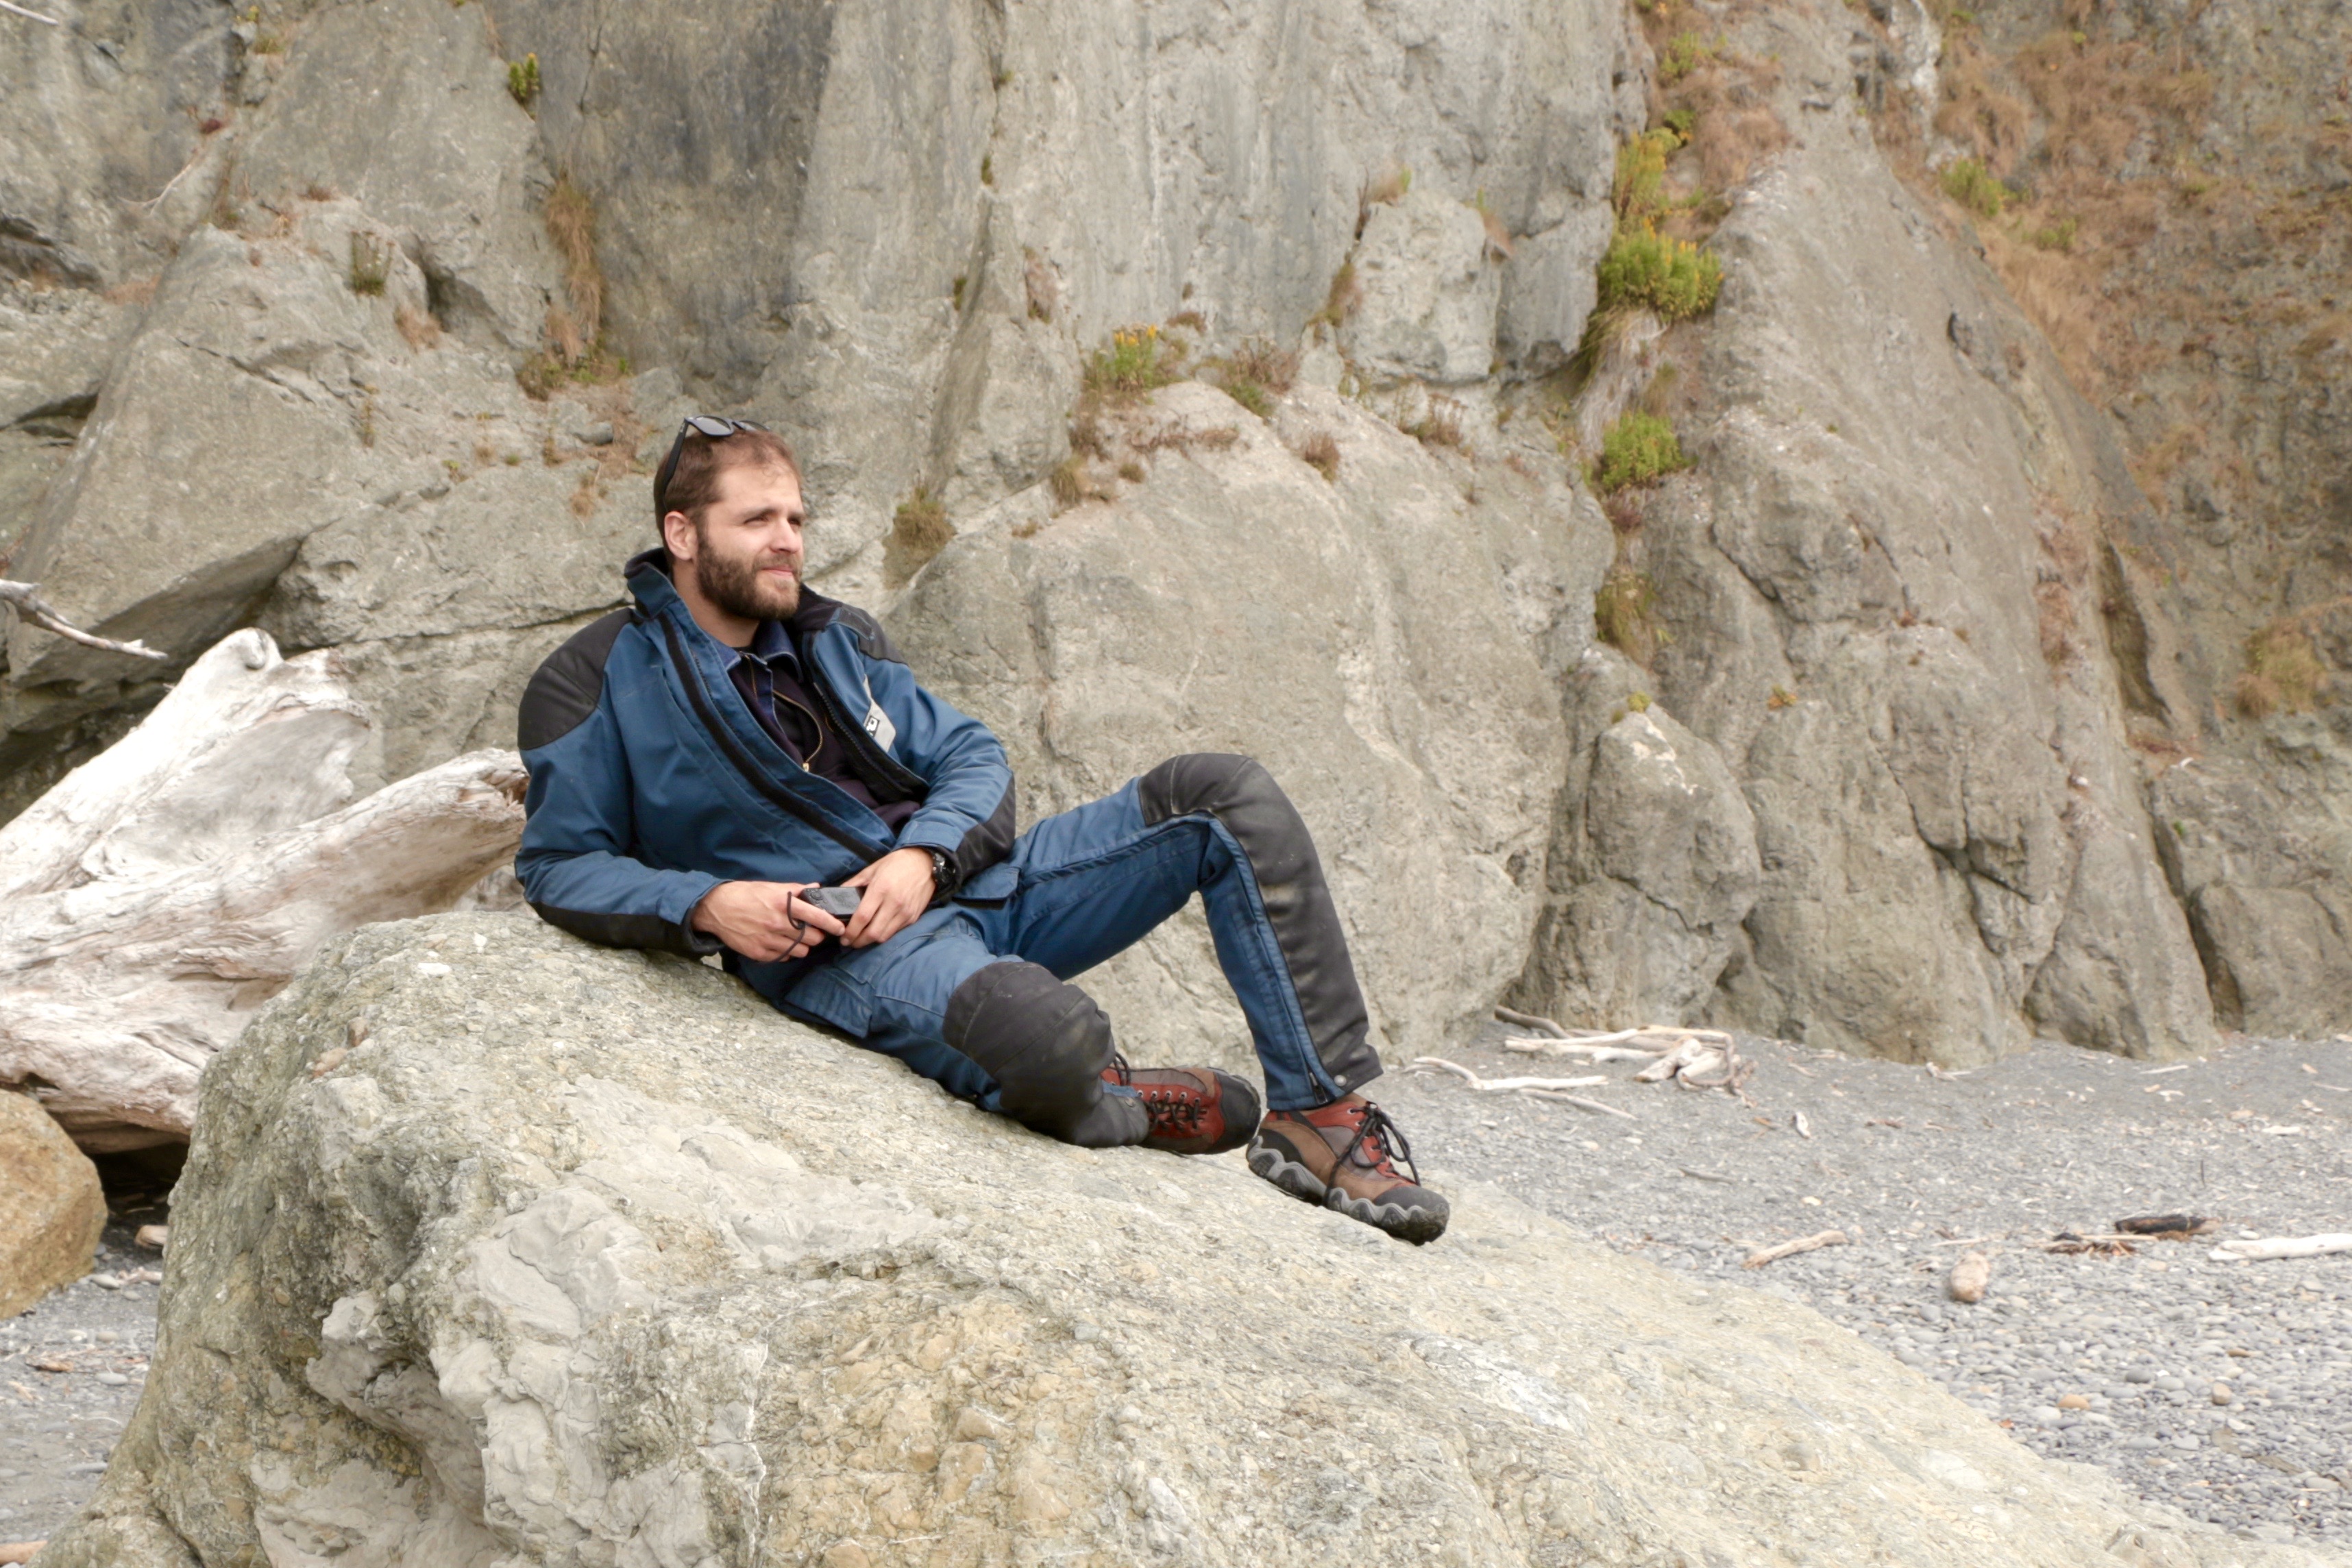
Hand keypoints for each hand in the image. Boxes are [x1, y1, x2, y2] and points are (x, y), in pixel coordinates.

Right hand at [690, 881, 846, 961]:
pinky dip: (786, 952)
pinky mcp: (760, 953)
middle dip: (817, 936)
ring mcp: (768, 940)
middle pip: (812, 938)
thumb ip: (795, 889)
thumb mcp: (770, 886)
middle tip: (813, 931)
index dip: (832, 924)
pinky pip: (784, 957)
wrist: (716, 909)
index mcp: (782, 905)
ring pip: (800, 951)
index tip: (840, 928)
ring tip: (796, 938)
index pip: (817, 917)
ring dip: (803, 946)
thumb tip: (816, 888)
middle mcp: (777, 924)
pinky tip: (781, 943)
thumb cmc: (744, 895)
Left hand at [841, 847, 937, 947]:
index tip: (843, 936)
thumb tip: (839, 896)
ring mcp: (905, 912)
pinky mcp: (913, 917)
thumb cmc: (896, 864)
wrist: (925, 863)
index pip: (862, 917)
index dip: (851, 931)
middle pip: (873, 933)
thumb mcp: (871, 869)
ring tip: (861, 938)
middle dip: (858, 942)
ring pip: (884, 936)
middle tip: (850, 942)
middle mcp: (894, 903)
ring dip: (870, 941)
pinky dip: (884, 934)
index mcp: (881, 889)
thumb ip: (854, 883)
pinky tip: (877, 930)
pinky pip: (895, 932)